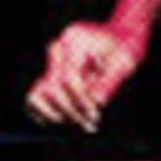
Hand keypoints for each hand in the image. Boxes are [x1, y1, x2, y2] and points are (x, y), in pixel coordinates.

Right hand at [25, 21, 144, 130]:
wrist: (119, 38)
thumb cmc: (123, 49)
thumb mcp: (123, 62)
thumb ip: (109, 81)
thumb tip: (96, 101)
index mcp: (75, 39)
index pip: (69, 77)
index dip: (81, 100)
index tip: (94, 115)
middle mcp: (59, 47)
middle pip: (53, 87)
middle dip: (71, 109)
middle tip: (89, 122)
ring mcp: (51, 60)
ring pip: (37, 93)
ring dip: (55, 112)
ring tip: (75, 121)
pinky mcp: (49, 72)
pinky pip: (37, 96)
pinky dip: (46, 111)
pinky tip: (64, 118)